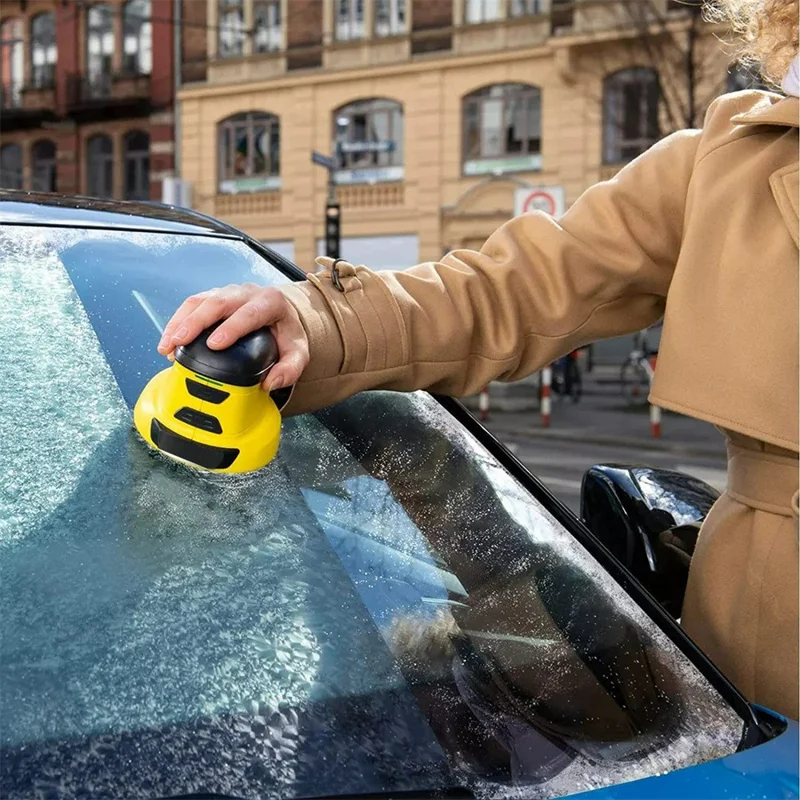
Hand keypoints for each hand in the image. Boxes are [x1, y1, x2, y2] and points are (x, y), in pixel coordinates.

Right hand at [157, 283, 308, 391]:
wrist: (282, 315)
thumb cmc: (287, 334)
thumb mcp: (298, 352)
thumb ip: (290, 369)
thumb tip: (270, 383)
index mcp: (271, 302)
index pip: (249, 313)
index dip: (231, 328)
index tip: (215, 345)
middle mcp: (247, 292)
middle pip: (218, 302)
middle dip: (196, 322)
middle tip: (179, 342)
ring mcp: (228, 292)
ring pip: (200, 301)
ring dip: (180, 322)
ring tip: (167, 346)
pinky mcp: (214, 295)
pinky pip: (192, 304)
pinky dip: (177, 321)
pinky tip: (168, 341)